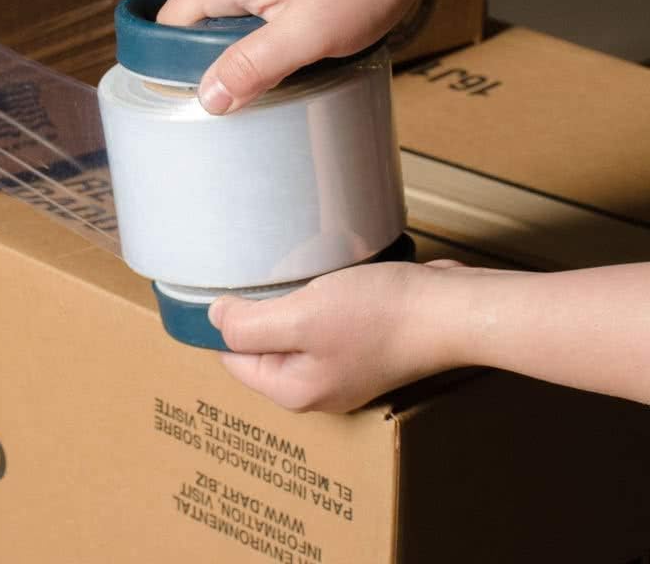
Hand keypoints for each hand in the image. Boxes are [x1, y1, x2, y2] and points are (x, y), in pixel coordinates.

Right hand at [156, 0, 436, 113]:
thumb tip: (207, 98)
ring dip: (245, 28)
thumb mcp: (306, 37)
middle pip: (197, 9)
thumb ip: (252, 67)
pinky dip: (264, 7)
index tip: (206, 88)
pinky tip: (299, 20)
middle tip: (254, 75)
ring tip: (283, 49)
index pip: (171, 21)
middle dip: (217, 46)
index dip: (178, 60)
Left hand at [208, 260, 513, 412]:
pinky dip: (315, 297)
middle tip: (256, 274)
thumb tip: (214, 317)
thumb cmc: (380, 316)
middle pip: (262, 345)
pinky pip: (321, 320)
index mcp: (295, 390)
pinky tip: (319, 275)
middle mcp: (317, 385)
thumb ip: (249, 324)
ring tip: (286, 271)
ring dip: (286, 301)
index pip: (234, 358)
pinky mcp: (364, 341)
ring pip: (292, 329)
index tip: (222, 286)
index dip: (223, 322)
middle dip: (255, 311)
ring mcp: (343, 365)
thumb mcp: (301, 317)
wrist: (449, 310)